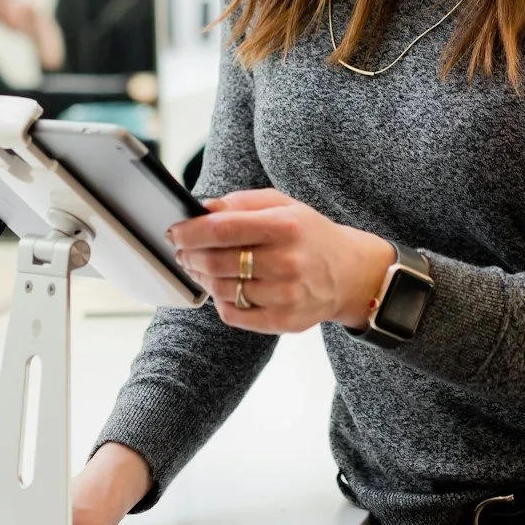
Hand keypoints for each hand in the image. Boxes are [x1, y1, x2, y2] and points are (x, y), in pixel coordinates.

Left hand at [168, 190, 395, 333]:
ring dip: (202, 278)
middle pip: (217, 262)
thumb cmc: (309, 235)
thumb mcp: (283, 205)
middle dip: (190, 256)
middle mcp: (287, 262)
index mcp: (285, 226)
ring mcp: (286, 295)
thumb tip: (203, 209)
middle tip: (183, 251)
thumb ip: (241, 203)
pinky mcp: (284, 321)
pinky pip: (234, 314)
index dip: (190, 231)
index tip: (174, 232)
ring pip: (221, 289)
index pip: (222, 230)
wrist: (350, 273)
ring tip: (201, 268)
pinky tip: (222, 288)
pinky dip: (219, 301)